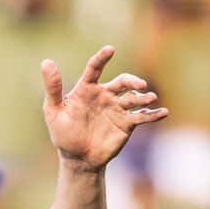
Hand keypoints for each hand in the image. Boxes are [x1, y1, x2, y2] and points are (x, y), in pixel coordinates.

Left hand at [41, 46, 167, 170]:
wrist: (78, 159)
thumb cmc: (63, 134)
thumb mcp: (54, 111)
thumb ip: (54, 88)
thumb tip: (46, 62)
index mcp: (87, 89)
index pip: (95, 68)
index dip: (102, 58)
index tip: (110, 49)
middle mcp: (106, 95)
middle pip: (122, 82)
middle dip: (132, 81)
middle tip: (140, 85)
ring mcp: (118, 108)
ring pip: (134, 98)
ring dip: (144, 97)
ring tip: (150, 98)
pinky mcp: (127, 123)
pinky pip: (143, 116)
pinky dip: (154, 114)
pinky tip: (164, 112)